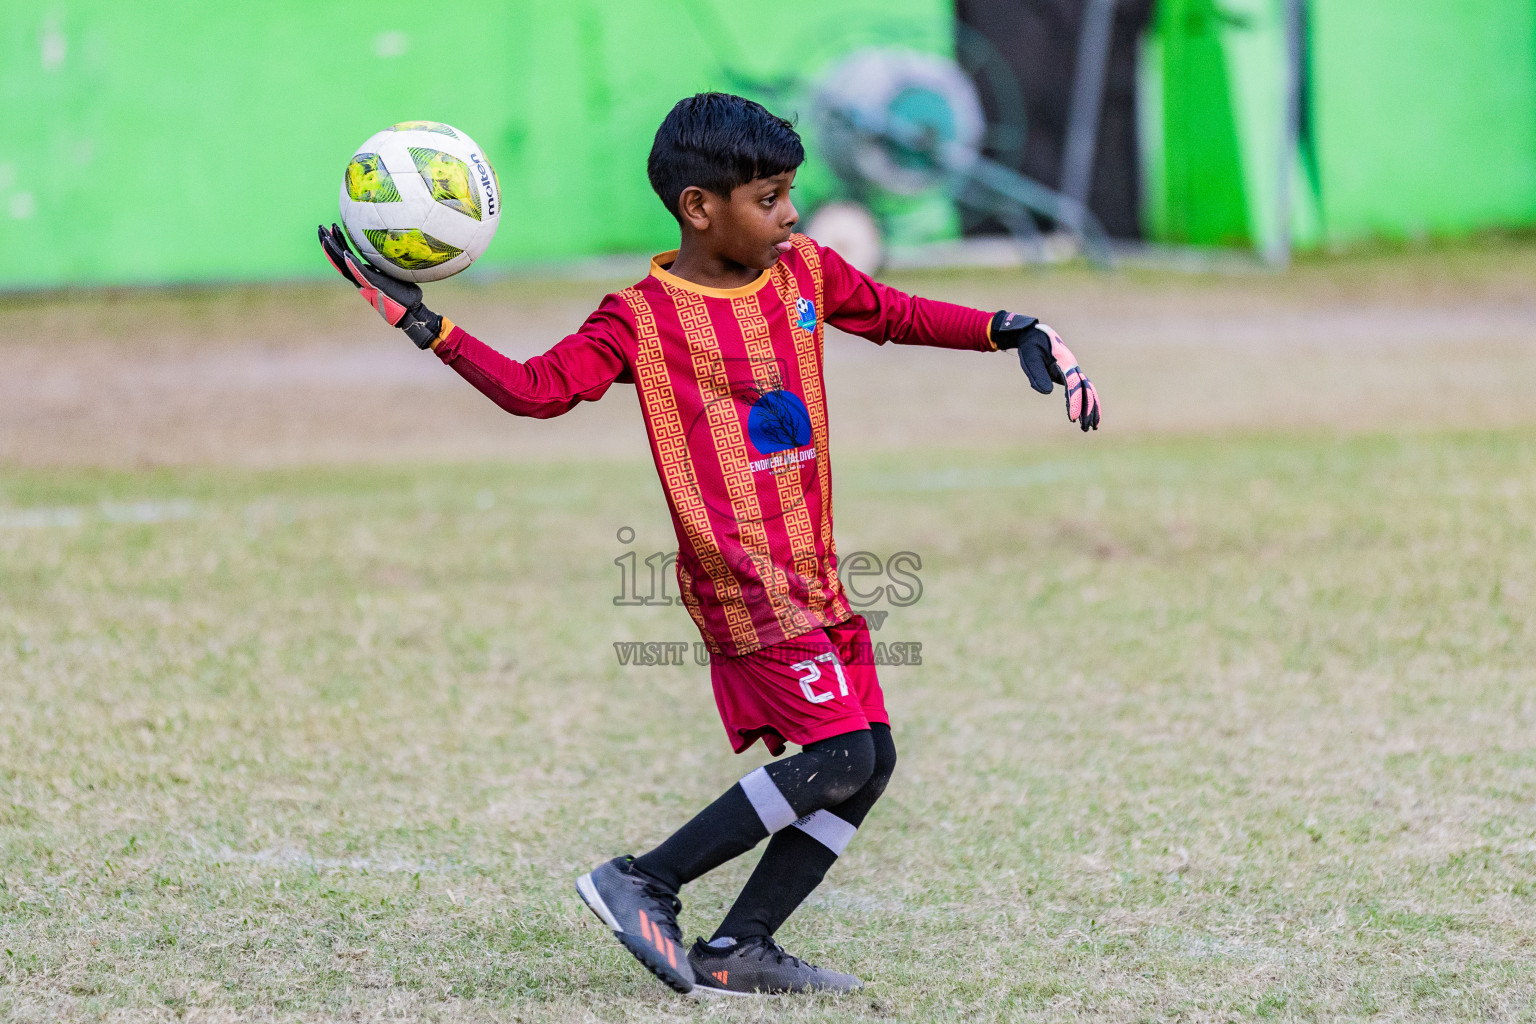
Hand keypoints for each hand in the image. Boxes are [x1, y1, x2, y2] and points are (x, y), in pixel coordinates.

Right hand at [317, 224, 443, 348]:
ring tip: (326, 237)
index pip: (345, 255)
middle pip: (338, 258)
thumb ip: (388, 262)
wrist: (410, 311)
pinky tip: (345, 253)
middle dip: (328, 243)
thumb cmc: (406, 293)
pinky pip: (360, 273)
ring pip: (344, 265)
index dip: (337, 242)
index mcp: (363, 274)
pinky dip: (352, 264)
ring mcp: (365, 282)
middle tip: (320, 227)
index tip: (331, 228)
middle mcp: (360, 278)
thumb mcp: (394, 273)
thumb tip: (393, 248)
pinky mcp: (373, 285)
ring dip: (334, 251)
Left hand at [993, 311, 1099, 431]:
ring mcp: (1073, 371)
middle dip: (1088, 409)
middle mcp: (1072, 367)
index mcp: (1065, 361)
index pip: (1074, 384)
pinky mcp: (1069, 375)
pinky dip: (1084, 403)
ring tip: (1090, 428)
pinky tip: (1082, 417)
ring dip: (1090, 409)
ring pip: (1087, 391)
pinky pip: (1080, 391)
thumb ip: (1038, 374)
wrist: (1034, 335)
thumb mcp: (1030, 358)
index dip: (1075, 401)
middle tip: (1087, 428)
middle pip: (1086, 389)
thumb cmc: (1031, 346)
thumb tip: (1047, 392)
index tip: (1073, 418)